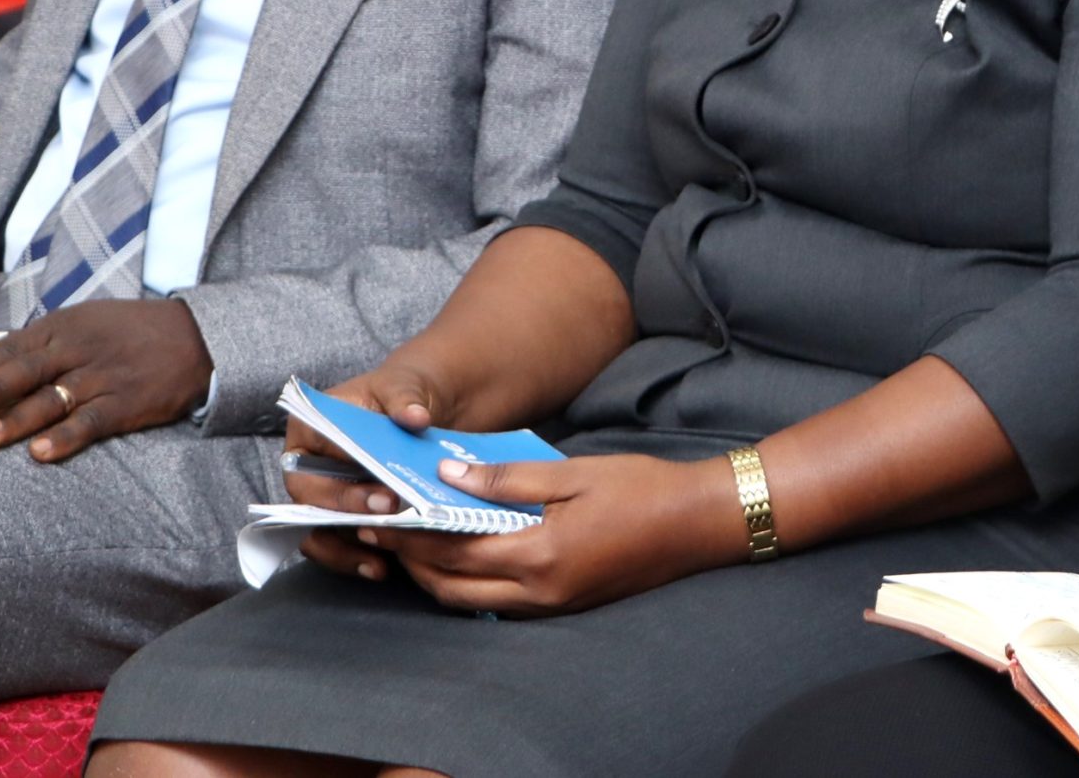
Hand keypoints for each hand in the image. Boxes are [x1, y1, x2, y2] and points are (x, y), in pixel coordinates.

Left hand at [0, 298, 213, 462]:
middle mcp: (81, 349)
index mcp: (66, 326)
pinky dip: (67, 436)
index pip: (17, 345)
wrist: (197, 338)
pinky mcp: (126, 403)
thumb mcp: (80, 321)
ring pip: (54, 399)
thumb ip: (26, 341)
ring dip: (21, 418)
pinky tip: (43, 451)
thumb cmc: (130, 331)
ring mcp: (104, 378)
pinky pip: (91, 422)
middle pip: (31, 369)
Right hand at [285, 362, 457, 580]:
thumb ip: (406, 398)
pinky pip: (335, 544)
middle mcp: (306, 466)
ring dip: (345, 550)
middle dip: (348, 518)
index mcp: (309, 429)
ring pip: (317, 531)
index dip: (338, 488)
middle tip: (391, 522)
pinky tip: (382, 567)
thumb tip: (413, 417)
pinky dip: (354, 558)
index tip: (383, 497)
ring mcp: (321, 494)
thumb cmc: (403, 394)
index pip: (307, 465)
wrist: (419, 410)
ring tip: (381, 563)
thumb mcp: (406, 387)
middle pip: (310, 504)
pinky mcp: (339, 516)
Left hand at [362, 452, 747, 614]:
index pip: (454, 551)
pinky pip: (499, 603)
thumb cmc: (640, 488)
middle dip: (413, 563)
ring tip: (414, 544)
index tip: (381, 515)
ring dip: (438, 577)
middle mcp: (539, 592)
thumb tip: (449, 475)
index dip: (412, 536)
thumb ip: (508, 478)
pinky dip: (470, 583)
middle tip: (385, 533)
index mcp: (540, 555)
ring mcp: (552, 606)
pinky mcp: (563, 605)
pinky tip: (462, 555)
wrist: (697, 524)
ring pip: (472, 602)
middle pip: (452, 588)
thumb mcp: (573, 472)